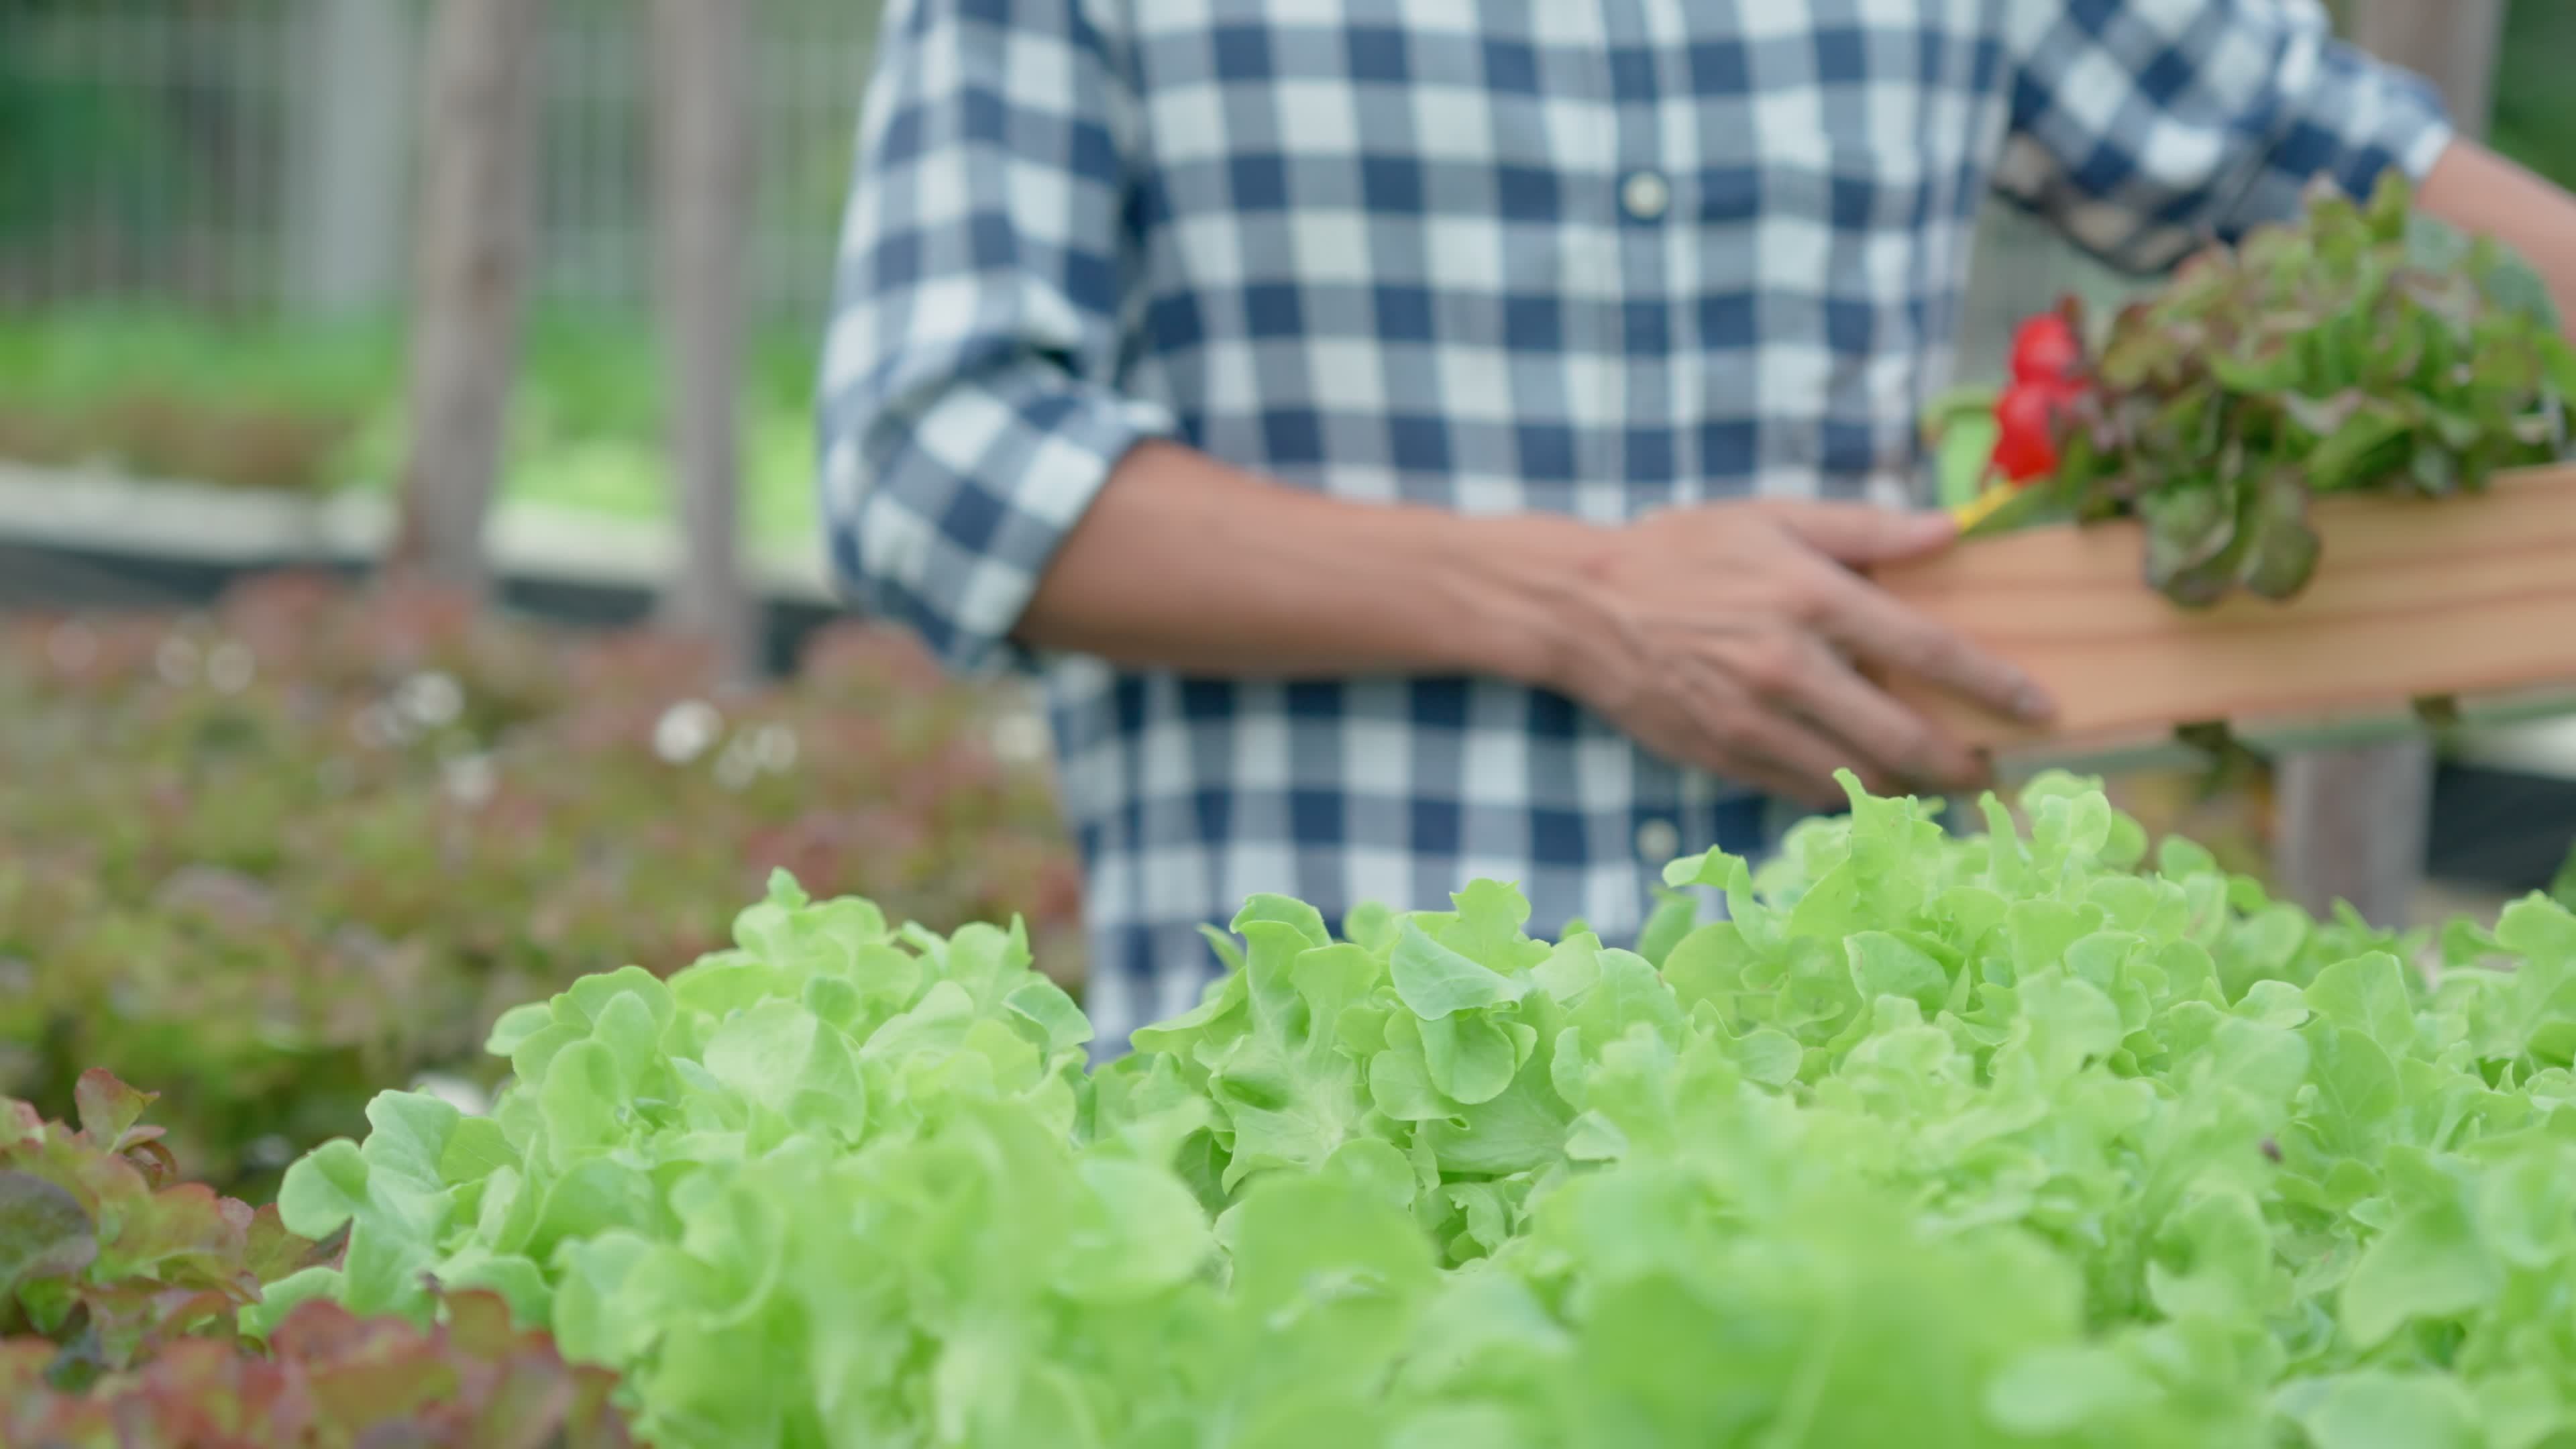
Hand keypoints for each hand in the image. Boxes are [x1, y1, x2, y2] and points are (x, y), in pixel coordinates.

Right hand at [1543, 499, 2054, 808]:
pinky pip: (1803, 791)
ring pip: (1856, 777)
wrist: (1582, 606)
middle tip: (1989, 769)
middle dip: (1959, 763)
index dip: (1992, 686)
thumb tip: (1948, 532)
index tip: (2039, 710)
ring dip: (1904, 785)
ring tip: (1931, 778)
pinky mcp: (1722, 755)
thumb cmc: (1682, 551)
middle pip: (1902, 738)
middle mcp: (1788, 667)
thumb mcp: (1772, 517)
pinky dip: (1842, 791)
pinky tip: (1857, 778)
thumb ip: (1865, 528)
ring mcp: (1752, 720)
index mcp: (1810, 598)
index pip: (1927, 651)